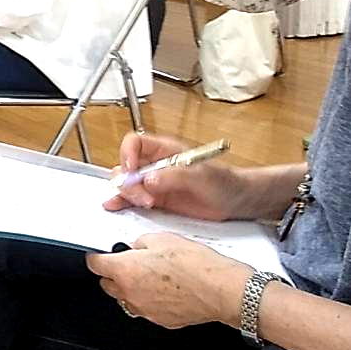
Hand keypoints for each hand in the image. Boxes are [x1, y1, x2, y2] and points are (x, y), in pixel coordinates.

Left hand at [86, 234, 249, 327]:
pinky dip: (150, 300)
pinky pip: (146, 309)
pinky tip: (165, 290)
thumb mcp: (161, 239)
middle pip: (107, 284)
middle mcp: (130, 293)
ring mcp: (145, 310)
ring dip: (130, 288)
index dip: (98, 256)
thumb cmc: (196, 264)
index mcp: (125, 271)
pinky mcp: (162, 320)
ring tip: (150, 277)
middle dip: (113, 274)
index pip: (95, 264)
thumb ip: (139, 243)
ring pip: (126, 299)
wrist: (222, 290)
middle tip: (127, 263)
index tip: (102, 254)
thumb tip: (135, 247)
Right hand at [103, 133, 247, 220]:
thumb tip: (149, 179)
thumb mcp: (200, 175)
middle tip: (144, 197)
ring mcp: (154, 182)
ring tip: (145, 204)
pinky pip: (132, 199)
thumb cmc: (223, 182)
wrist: (235, 201)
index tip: (131, 169)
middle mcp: (154, 164)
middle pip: (125, 166)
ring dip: (127, 194)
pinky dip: (122, 202)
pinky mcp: (155, 199)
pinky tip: (116, 205)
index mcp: (164, 150)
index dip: (127, 154)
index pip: (134, 143)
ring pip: (126, 183)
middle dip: (129, 182)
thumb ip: (174, 176)